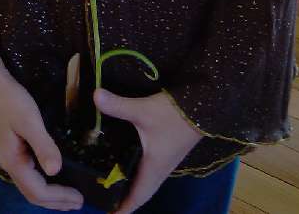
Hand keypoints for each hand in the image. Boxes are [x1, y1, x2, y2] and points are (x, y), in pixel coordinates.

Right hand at [0, 71, 83, 210]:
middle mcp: (10, 164)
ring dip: (49, 193)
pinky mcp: (12, 147)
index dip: (58, 198)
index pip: (37, 191)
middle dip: (55, 202)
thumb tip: (56, 171)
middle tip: (78, 203)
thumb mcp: (29, 120)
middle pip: (33, 193)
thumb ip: (42, 145)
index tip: (79, 198)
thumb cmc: (10, 100)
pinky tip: (51, 174)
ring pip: (30, 184)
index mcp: (14, 161)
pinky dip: (43, 180)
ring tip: (68, 195)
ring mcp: (9, 156)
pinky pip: (29, 173)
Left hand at [94, 87, 202, 213]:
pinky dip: (138, 172)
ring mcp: (166, 161)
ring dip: (132, 185)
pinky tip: (129, 160)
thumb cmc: (174, 115)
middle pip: (141, 193)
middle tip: (105, 197)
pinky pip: (151, 170)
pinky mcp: (168, 150)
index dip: (122, 209)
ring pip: (146, 181)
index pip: (137, 198)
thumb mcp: (143, 110)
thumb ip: (118, 105)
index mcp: (153, 169)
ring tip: (113, 182)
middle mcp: (160, 170)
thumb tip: (95, 96)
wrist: (204, 106)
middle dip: (124, 198)